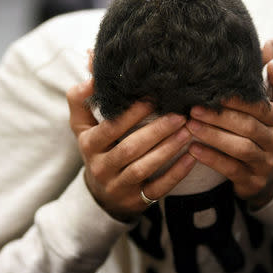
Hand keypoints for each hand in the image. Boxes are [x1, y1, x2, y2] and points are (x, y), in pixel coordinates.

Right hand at [67, 79, 195, 221]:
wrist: (101, 194)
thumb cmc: (98, 150)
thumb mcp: (83, 126)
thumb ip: (82, 99)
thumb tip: (92, 71)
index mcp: (89, 144)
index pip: (110, 128)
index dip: (131, 114)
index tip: (153, 98)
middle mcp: (100, 167)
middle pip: (129, 148)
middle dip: (156, 131)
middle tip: (180, 115)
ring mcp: (118, 186)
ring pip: (143, 168)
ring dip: (167, 149)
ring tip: (187, 132)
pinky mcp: (135, 201)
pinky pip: (157, 189)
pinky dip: (176, 174)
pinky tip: (191, 158)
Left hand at [186, 40, 272, 209]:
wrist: (265, 171)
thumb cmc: (262, 130)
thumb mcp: (271, 105)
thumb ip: (269, 77)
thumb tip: (270, 45)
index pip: (262, 106)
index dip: (240, 99)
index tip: (217, 90)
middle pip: (249, 126)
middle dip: (220, 117)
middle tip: (194, 108)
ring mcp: (267, 162)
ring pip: (241, 148)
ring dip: (213, 136)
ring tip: (190, 126)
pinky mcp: (254, 180)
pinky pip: (232, 169)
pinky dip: (212, 158)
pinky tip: (193, 150)